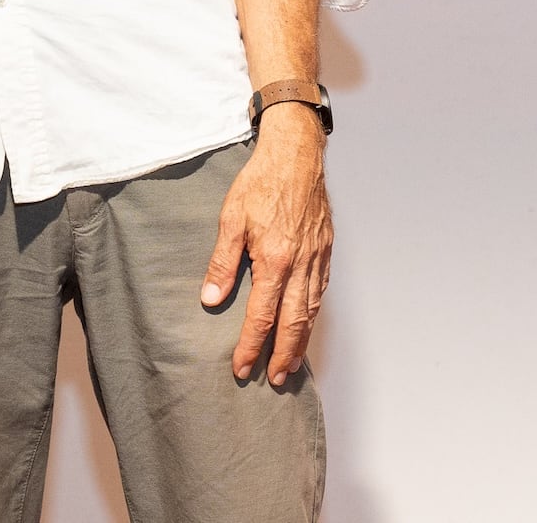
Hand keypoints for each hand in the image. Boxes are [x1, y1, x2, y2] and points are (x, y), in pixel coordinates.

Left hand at [203, 109, 332, 386]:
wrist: (296, 156)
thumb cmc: (260, 183)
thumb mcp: (231, 219)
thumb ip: (222, 263)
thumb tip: (211, 300)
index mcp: (274, 260)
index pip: (261, 316)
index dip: (251, 345)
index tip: (242, 367)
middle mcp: (300, 265)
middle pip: (293, 322)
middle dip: (282, 355)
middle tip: (272, 379)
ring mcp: (317, 259)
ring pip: (311, 311)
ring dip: (301, 341)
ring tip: (290, 364)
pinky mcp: (325, 251)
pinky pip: (321, 292)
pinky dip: (313, 315)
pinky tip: (306, 323)